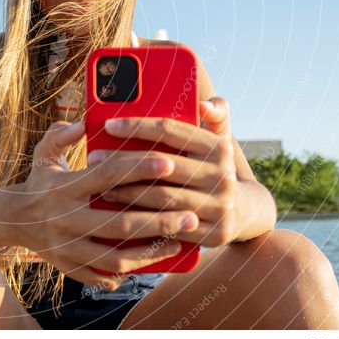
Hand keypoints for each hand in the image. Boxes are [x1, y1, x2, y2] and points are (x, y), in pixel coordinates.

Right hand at [8, 120, 198, 289]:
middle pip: (120, 223)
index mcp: (63, 187)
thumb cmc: (39, 181)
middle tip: (191, 215)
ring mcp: (67, 248)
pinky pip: (104, 276)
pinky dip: (129, 271)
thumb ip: (61, 134)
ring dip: (151, 252)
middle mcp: (65, 219)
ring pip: (116, 257)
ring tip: (178, 241)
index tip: (169, 163)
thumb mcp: (44, 153)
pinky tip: (151, 261)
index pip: (107, 175)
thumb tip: (84, 122)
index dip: (140, 168)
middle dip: (159, 220)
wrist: (10, 220)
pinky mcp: (69, 268)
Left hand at [89, 96, 240, 247]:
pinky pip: (169, 227)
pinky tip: (120, 214)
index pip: (171, 130)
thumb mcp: (219, 138)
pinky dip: (142, 220)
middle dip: (123, 160)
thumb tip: (203, 103)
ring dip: (126, 192)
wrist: (245, 211)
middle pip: (161, 165)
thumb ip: (215, 114)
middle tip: (93, 157)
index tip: (108, 125)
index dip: (137, 126)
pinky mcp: (213, 235)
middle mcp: (222, 176)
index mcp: (219, 147)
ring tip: (100, 185)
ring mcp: (219, 207)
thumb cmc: (215, 166)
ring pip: (161, 198)